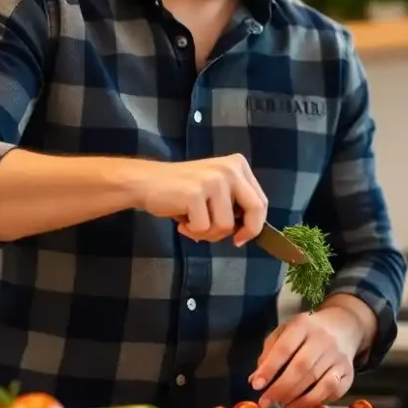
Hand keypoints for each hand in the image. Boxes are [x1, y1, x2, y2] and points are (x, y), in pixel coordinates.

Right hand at [136, 153, 267, 245]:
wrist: (147, 182)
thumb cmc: (182, 192)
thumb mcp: (216, 191)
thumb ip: (234, 204)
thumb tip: (248, 232)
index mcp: (238, 165)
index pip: (260, 200)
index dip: (256, 225)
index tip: (242, 237)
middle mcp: (229, 169)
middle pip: (255, 209)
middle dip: (246, 232)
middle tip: (234, 241)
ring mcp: (213, 180)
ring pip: (226, 225)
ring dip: (209, 233)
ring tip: (193, 222)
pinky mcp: (195, 193)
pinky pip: (203, 228)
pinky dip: (192, 232)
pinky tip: (182, 221)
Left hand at [250, 309, 361, 407]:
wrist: (343, 326)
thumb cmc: (306, 333)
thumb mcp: (284, 332)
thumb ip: (269, 353)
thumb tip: (255, 380)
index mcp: (303, 325)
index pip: (285, 348)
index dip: (270, 368)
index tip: (256, 386)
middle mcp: (323, 339)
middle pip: (302, 367)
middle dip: (281, 388)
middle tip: (265, 403)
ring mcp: (339, 356)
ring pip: (318, 382)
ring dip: (297, 399)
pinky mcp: (349, 371)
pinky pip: (333, 391)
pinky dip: (315, 402)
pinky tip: (300, 407)